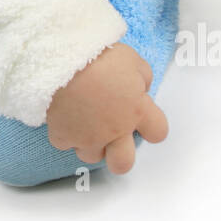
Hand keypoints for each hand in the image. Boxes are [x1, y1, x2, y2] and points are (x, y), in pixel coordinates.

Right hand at [45, 42, 167, 173]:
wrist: (63, 61)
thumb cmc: (99, 57)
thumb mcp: (131, 58)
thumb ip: (142, 76)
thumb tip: (141, 86)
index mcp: (137, 111)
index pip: (158, 132)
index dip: (152, 126)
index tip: (141, 117)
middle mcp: (115, 131)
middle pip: (123, 163)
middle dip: (119, 154)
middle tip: (113, 137)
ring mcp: (88, 137)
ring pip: (91, 156)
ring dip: (90, 143)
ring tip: (85, 123)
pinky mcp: (62, 136)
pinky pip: (64, 143)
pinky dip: (64, 133)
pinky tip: (65, 116)